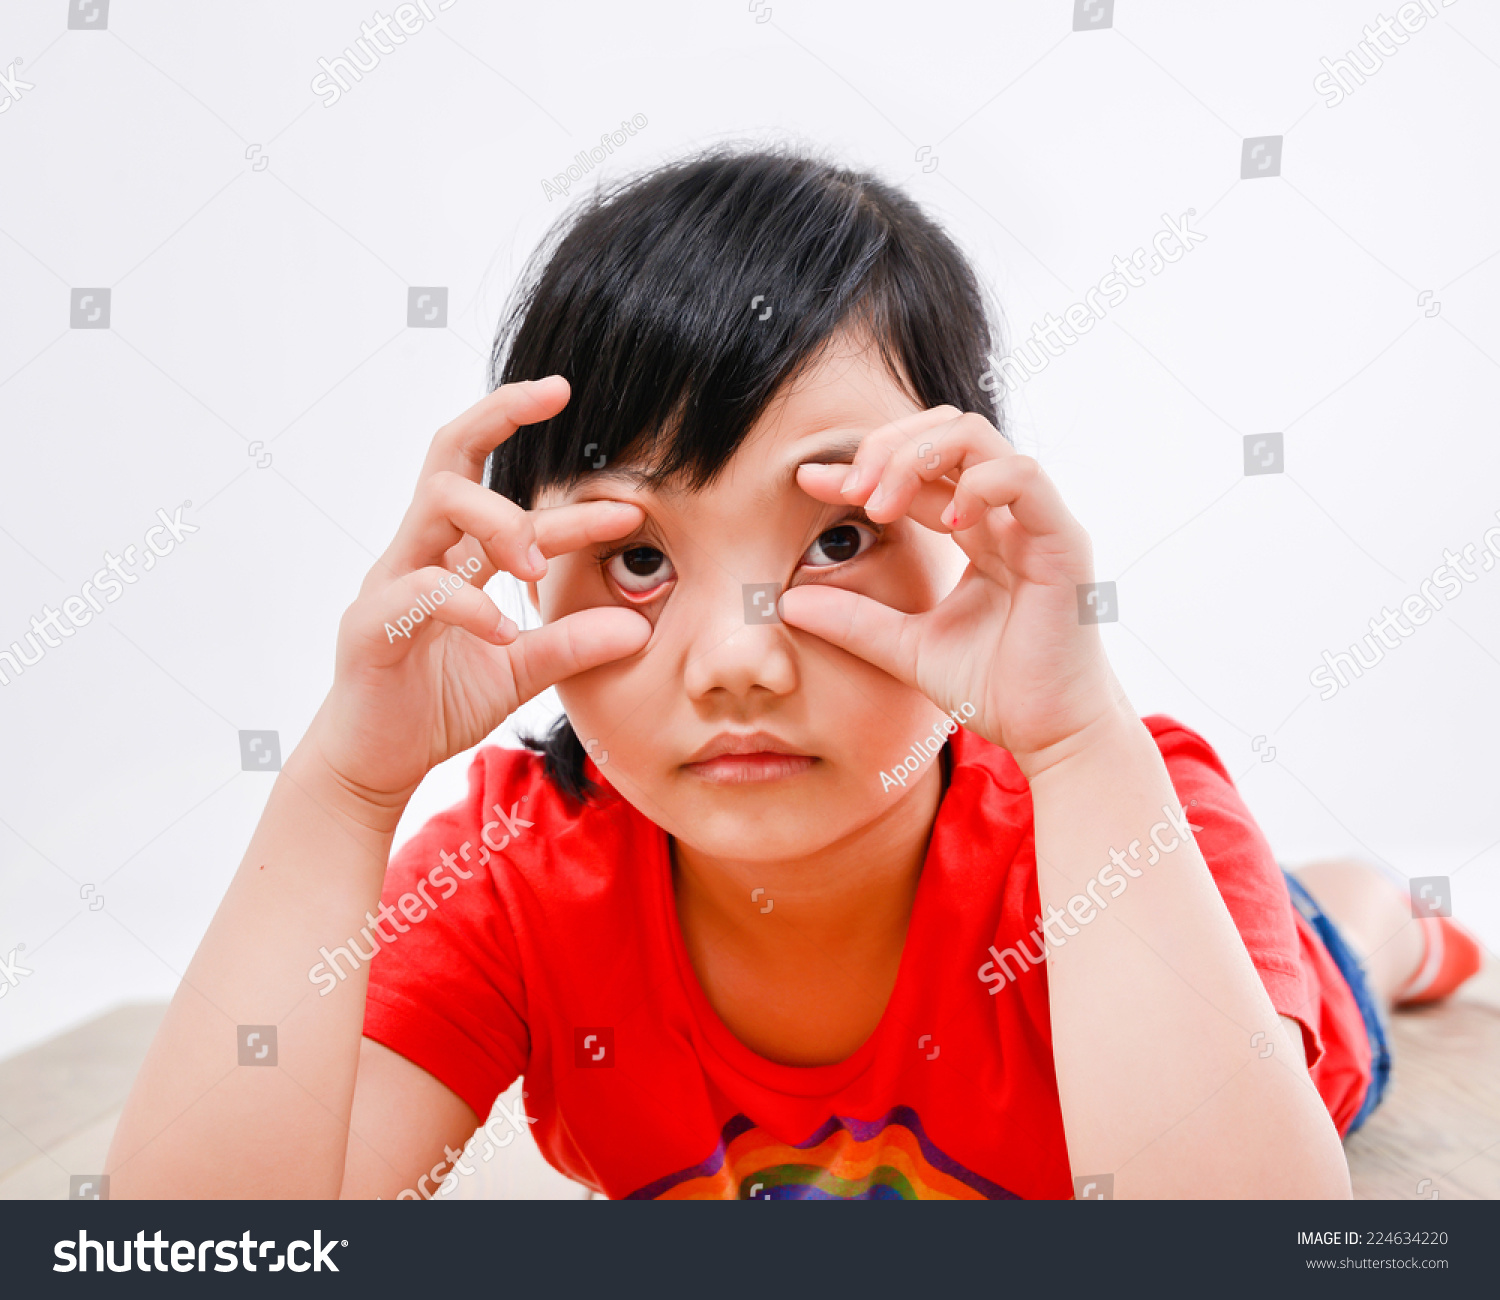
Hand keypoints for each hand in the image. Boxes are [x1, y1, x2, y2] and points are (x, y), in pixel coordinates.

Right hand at [307, 376, 650, 810]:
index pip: (501, 488)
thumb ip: (570, 644)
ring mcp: (389, 584)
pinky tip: (503, 631)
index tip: (622, 486)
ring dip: (499, 521)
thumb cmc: (434, 707)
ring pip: (435, 504)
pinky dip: (467, 605)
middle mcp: (417, 553)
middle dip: (501, 414)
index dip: (565, 485)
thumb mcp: (519, 671)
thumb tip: (638, 628)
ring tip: (539, 566)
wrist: (373, 764)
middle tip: (560, 404)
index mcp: (450, 556)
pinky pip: (417, 593)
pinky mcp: (370, 629)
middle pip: (449, 455)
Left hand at [782, 406, 1128, 778]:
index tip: (809, 481)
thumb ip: (853, 621)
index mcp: (976, 532)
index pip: (913, 475)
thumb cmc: (996, 691)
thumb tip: (786, 602)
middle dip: (887, 448)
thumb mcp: (905, 649)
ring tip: (883, 503)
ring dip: (918, 457)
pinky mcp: (1062, 539)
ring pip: (977, 437)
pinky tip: (946, 521)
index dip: (860, 469)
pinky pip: (1023, 475)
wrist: (1051, 736)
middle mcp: (1006, 515)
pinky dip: (977, 484)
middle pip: (944, 432)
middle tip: (851, 489)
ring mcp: (1036, 521)